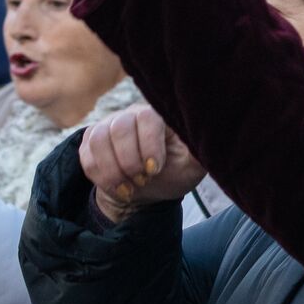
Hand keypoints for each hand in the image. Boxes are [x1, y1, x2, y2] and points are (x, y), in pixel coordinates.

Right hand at [79, 104, 205, 221]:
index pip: (147, 118)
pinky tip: (118, 187)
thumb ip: (203, 150)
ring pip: (98, 140)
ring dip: (113, 171)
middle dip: (129, 161)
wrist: (148, 188)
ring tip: (130, 187)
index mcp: (158, 115)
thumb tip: (217, 134)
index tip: (156, 170)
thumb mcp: (194, 165)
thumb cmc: (175, 172)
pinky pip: (86, 156)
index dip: (149, 145)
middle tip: (143, 180)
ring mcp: (107, 126)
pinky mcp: (90, 142)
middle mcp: (130, 115)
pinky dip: (101, 176)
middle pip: (119, 128)